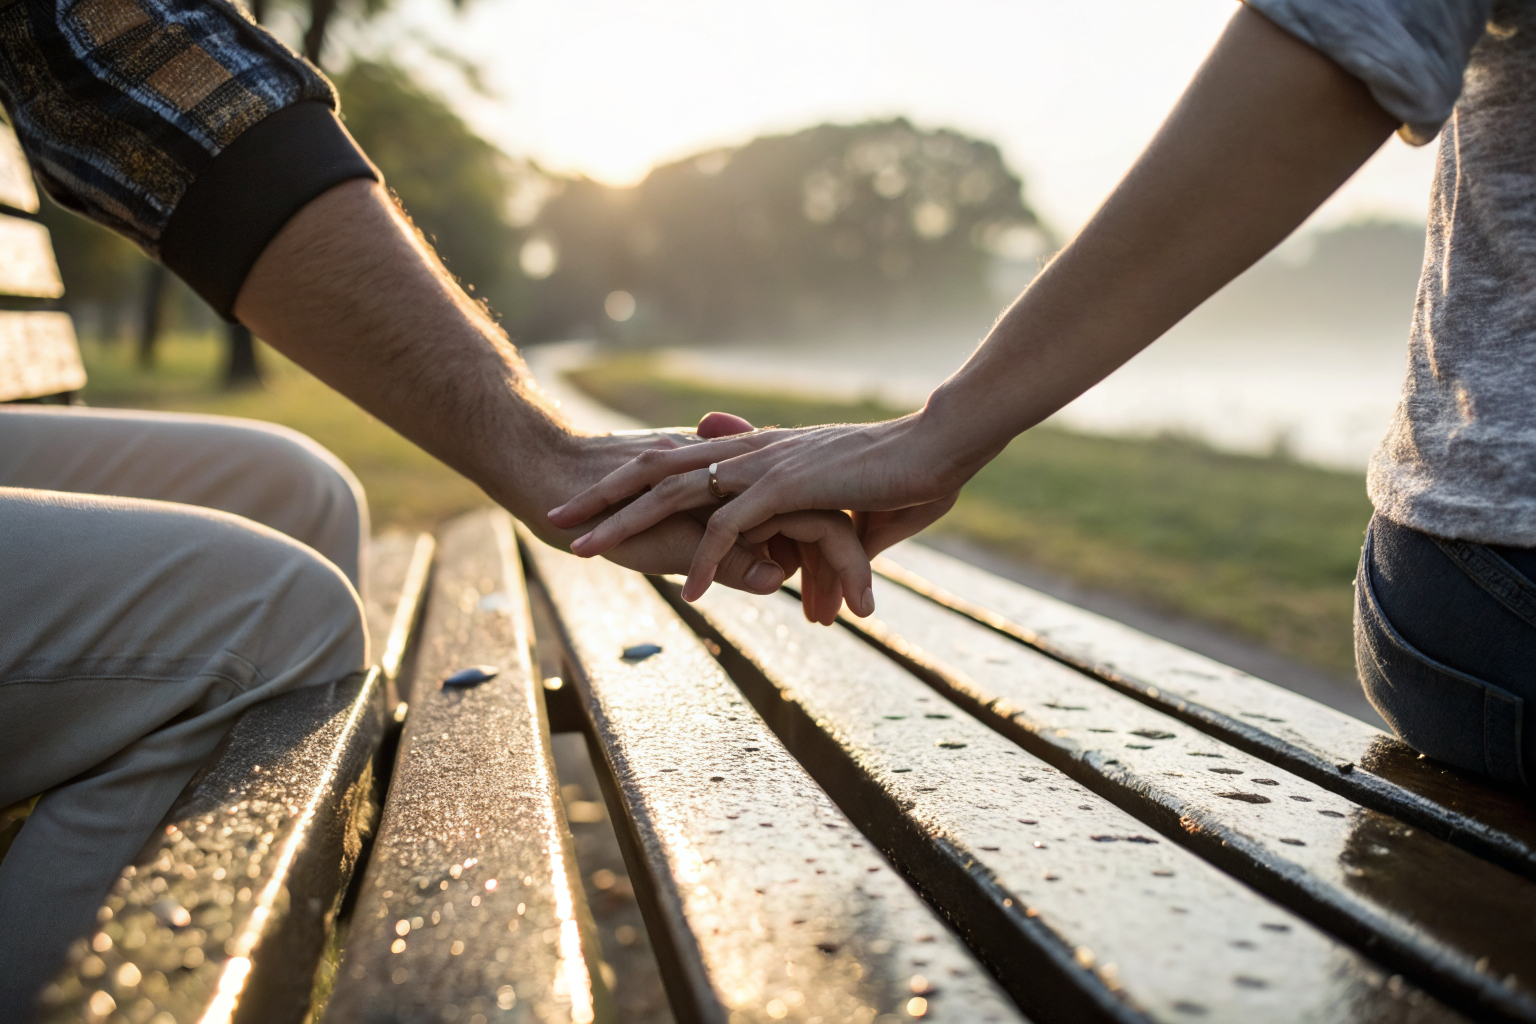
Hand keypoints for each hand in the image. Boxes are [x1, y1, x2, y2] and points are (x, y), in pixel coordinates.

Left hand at [547, 410, 968, 605]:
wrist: (941, 445)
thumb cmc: (903, 474)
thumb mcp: (846, 513)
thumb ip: (815, 539)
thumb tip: (803, 574)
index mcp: (756, 453)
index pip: (676, 463)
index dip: (630, 482)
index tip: (591, 501)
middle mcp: (750, 452)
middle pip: (655, 470)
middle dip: (601, 496)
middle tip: (554, 518)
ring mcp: (765, 467)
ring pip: (676, 493)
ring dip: (626, 524)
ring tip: (583, 551)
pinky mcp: (789, 487)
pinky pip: (732, 529)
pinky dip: (704, 560)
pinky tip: (684, 593)